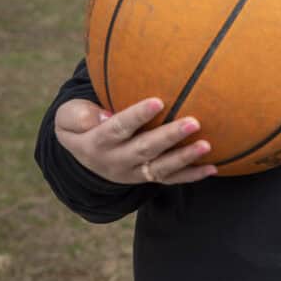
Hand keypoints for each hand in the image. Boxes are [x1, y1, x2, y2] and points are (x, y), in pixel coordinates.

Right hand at [54, 98, 217, 184]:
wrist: (83, 157)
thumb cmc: (81, 124)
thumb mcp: (67, 118)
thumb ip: (78, 115)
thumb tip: (103, 117)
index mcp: (97, 143)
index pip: (119, 128)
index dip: (137, 116)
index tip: (158, 101)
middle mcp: (117, 161)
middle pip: (145, 150)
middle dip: (169, 137)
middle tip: (194, 122)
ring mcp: (134, 173)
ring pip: (161, 168)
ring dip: (185, 158)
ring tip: (206, 145)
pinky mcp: (148, 178)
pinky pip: (171, 180)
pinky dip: (192, 175)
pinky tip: (213, 167)